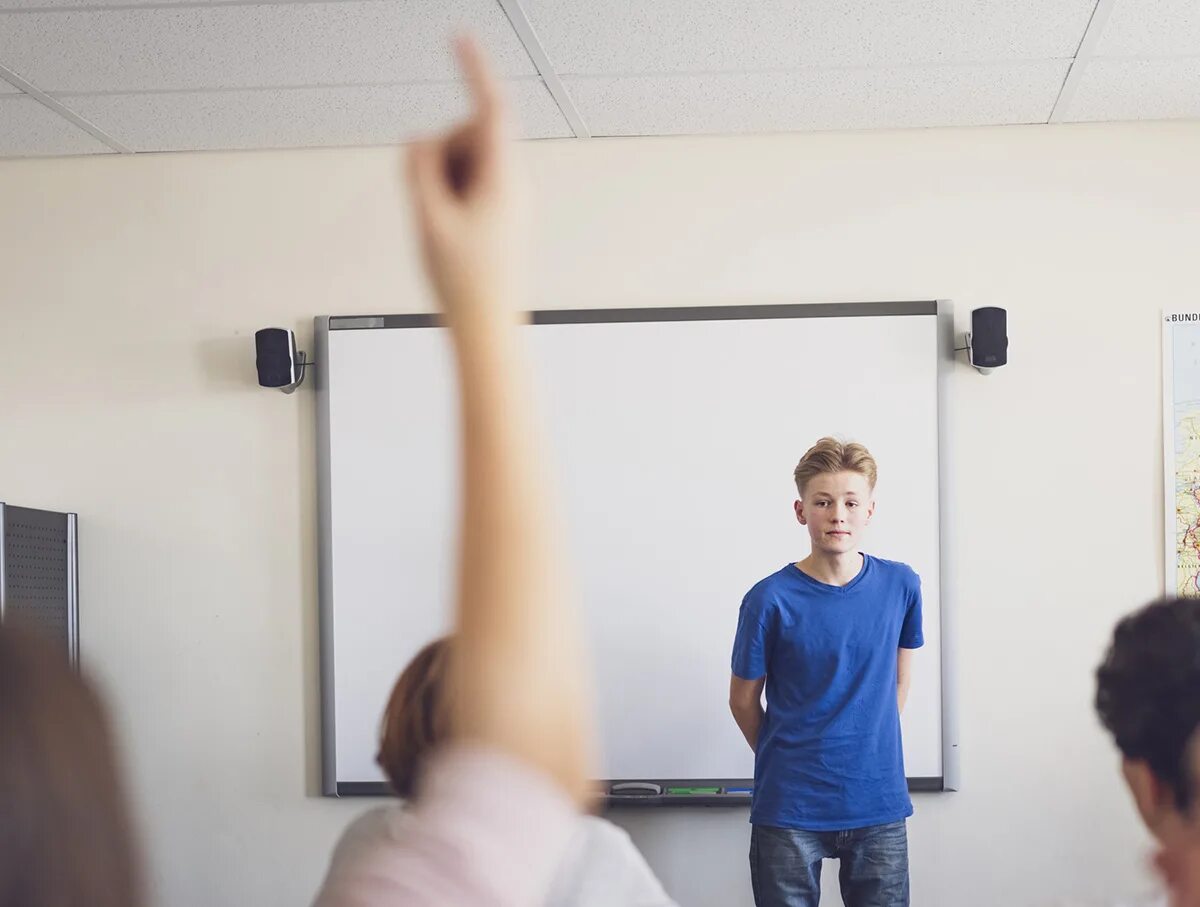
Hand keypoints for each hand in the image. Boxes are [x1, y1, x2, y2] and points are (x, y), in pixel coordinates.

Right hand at [406, 36, 525, 328]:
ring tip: (444, 225)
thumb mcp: (428, 220)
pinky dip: (451, 197)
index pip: (490, 108)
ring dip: (444, 181)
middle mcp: (513, 185)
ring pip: (467, 162)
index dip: (474, 69)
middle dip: (442, 156)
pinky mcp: (502, 214)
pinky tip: (448, 231)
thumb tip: (417, 141)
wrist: (488, 326)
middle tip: (433, 201)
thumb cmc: (467, 283)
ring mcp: (509, 200)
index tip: (459, 39)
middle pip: (469, 136)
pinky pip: (470, 186)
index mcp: (502, 180)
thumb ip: (418, 171)